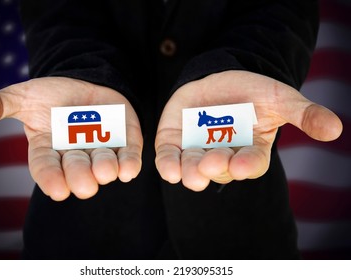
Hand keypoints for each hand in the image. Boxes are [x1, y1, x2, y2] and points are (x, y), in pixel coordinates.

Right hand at [0, 77, 142, 200]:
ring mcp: (101, 148)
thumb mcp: (25, 96)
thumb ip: (3, 103)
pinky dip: (130, 162)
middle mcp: (75, 153)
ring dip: (105, 170)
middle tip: (84, 187)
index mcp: (49, 148)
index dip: (51, 178)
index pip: (46, 167)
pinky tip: (130, 170)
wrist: (86, 83)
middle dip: (80, 177)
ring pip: (103, 164)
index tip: (57, 190)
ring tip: (105, 173)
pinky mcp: (124, 140)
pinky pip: (128, 154)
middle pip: (77, 170)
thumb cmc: (53, 95)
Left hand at [155, 70, 342, 190]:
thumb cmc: (252, 90)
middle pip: (220, 169)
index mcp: (249, 150)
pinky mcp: (174, 143)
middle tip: (212, 163)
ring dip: (192, 173)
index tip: (242, 165)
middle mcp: (223, 156)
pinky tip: (169, 170)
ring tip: (192, 172)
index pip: (250, 163)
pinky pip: (169, 159)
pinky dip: (168, 166)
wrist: (218, 77)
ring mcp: (197, 151)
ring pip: (194, 169)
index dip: (247, 165)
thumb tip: (335, 129)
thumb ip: (304, 113)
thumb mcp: (280, 98)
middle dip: (216, 167)